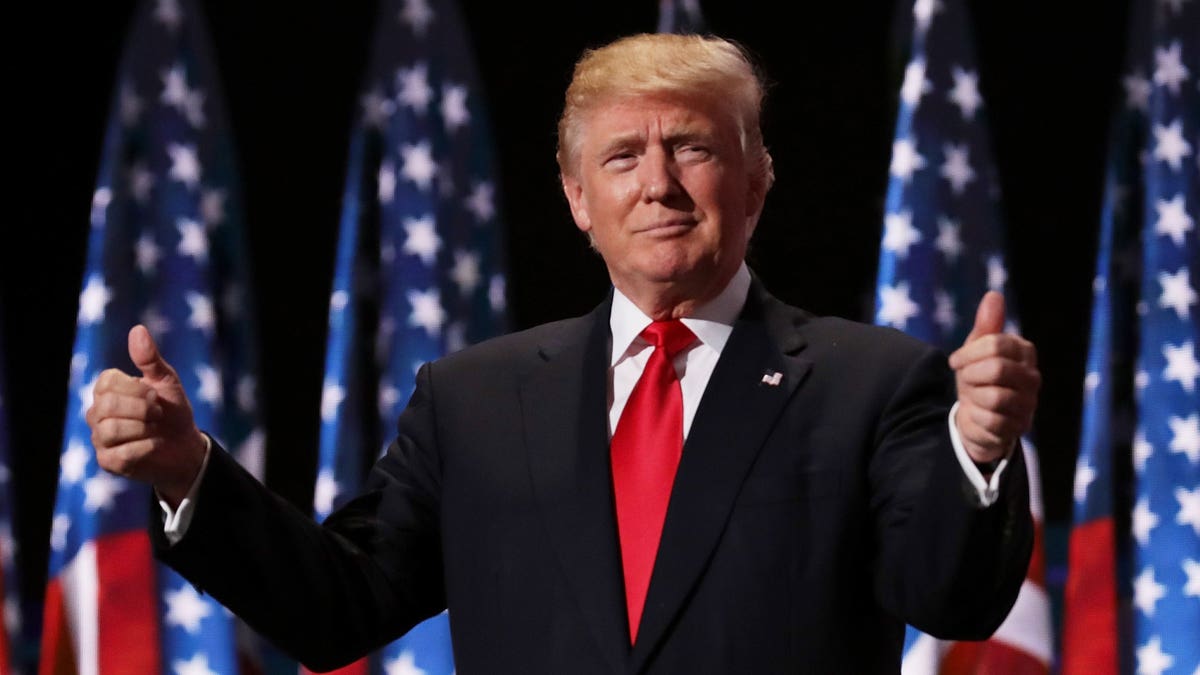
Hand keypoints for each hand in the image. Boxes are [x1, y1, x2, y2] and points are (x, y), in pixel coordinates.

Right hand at [86, 325, 207, 505]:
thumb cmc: (173, 411)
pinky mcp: (108, 461)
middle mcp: (97, 412)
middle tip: (158, 413)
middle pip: (107, 406)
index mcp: (107, 389)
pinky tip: (154, 445)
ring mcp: (99, 438)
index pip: (108, 382)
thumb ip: (150, 358)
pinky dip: (146, 447)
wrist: (185, 447)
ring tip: (155, 429)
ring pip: (111, 429)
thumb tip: (137, 329)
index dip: (137, 389)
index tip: (156, 395)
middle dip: (142, 409)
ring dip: (144, 429)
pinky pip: (120, 454)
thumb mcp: (166, 381)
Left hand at [947, 291, 1039, 463]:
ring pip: (995, 396)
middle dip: (970, 375)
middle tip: (965, 380)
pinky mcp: (1019, 427)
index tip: (955, 361)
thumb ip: (986, 325)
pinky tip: (978, 414)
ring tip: (974, 397)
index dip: (968, 353)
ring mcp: (1029, 403)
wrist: (978, 418)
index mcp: (1024, 352)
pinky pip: (992, 420)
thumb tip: (994, 295)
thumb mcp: (976, 350)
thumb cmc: (978, 378)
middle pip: (996, 368)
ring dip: (974, 396)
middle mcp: (1033, 377)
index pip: (996, 344)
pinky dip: (976, 416)